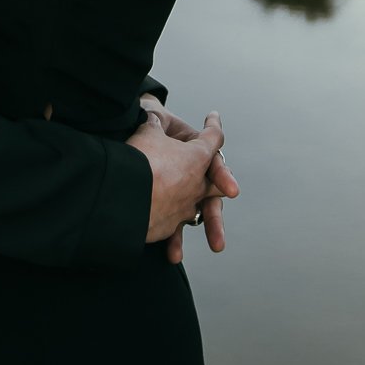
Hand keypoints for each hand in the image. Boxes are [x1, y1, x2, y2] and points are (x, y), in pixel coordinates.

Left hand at [126, 110, 235, 245]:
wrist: (132, 152)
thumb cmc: (147, 132)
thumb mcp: (150, 122)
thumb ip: (155, 118)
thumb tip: (148, 109)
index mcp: (196, 154)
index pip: (213, 164)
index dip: (221, 175)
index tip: (231, 190)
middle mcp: (195, 175)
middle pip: (210, 196)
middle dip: (215, 216)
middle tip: (218, 239)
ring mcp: (184, 194)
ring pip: (199, 215)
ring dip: (208, 231)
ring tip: (215, 247)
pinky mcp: (170, 211)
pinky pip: (176, 229)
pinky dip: (175, 242)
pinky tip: (173, 255)